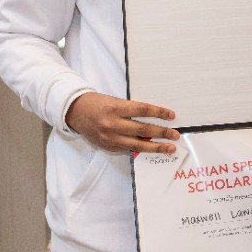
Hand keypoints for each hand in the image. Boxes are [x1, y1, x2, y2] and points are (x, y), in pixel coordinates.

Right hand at [65, 92, 179, 154]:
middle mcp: (113, 124)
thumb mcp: (115, 101)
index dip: (158, 113)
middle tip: (176, 135)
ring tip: (170, 148)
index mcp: (116, 108)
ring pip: (138, 145)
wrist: (76, 112)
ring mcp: (111, 138)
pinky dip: (143, 149)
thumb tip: (153, 119)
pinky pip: (129, 149)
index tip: (171, 115)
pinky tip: (154, 150)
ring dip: (157, 147)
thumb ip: (131, 110)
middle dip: (162, 133)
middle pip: (143, 129)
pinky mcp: (109, 147)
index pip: (142, 110)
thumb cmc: (98, 103)